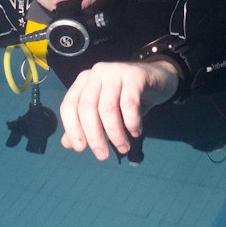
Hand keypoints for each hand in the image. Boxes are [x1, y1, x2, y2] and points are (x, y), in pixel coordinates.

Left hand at [59, 60, 178, 160]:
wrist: (158, 79)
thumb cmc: (126, 97)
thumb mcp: (105, 111)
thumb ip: (85, 124)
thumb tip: (67, 144)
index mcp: (83, 81)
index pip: (69, 105)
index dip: (72, 128)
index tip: (80, 148)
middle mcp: (96, 73)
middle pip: (87, 108)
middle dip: (94, 136)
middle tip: (102, 155)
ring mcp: (115, 71)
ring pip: (108, 108)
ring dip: (115, 133)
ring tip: (123, 147)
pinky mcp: (134, 75)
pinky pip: (129, 104)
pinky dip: (131, 123)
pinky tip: (136, 132)